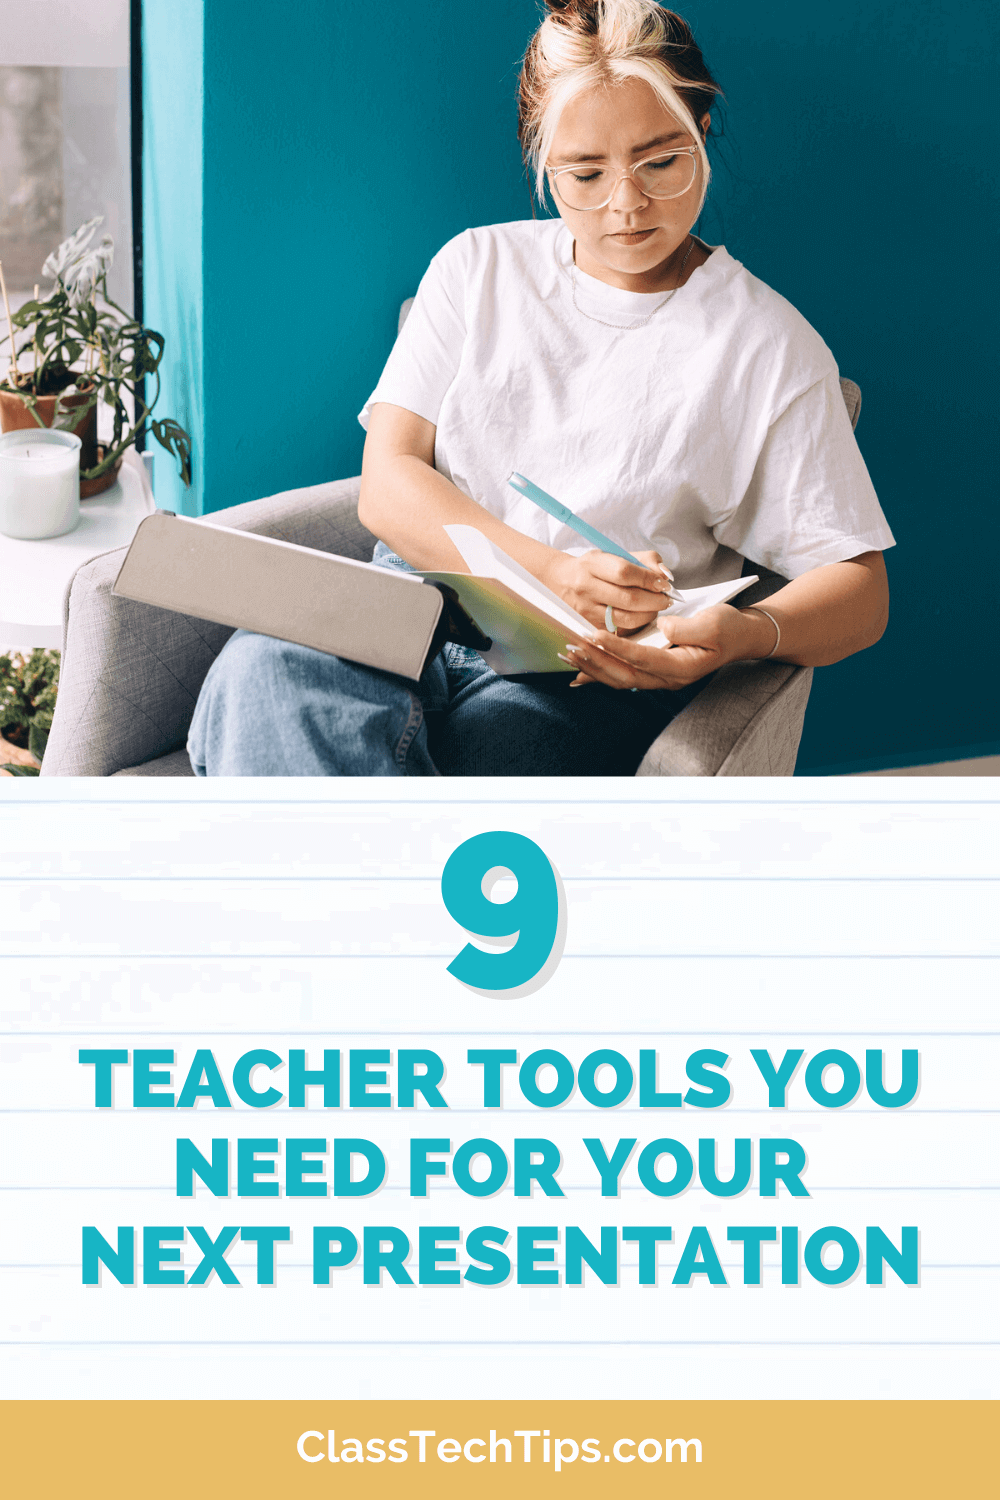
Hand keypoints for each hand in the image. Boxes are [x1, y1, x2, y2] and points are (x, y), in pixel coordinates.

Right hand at [543, 548, 674, 631]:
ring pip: (627, 619)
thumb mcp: (615, 554)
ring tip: (656, 607)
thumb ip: (644, 560)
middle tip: (666, 598)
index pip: (625, 572)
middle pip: (629, 599)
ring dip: (649, 614)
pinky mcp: (591, 626)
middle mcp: (586, 587)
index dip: (649, 579)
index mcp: (592, 564)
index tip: (663, 583)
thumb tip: (665, 576)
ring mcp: (587, 610)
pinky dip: (638, 624)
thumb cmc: (595, 566)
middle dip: (655, 600)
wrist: (563, 581)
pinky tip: (642, 615)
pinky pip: (622, 629)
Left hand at [564, 604, 778, 689]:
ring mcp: (658, 677)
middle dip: (595, 661)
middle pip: (624, 675)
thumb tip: (663, 627)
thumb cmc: (728, 628)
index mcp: (683, 668)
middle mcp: (667, 678)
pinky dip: (598, 672)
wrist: (739, 637)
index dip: (618, 648)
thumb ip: (688, 627)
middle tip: (572, 645)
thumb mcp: (715, 623)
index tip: (595, 635)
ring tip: (569, 653)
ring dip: (592, 667)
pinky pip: (621, 674)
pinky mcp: (652, 670)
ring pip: (619, 678)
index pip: (643, 659)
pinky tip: (577, 670)